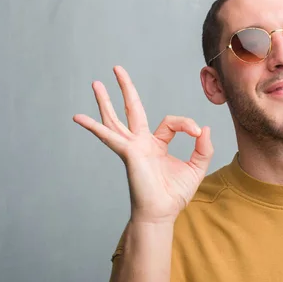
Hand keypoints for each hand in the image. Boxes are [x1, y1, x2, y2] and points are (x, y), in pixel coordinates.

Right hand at [73, 66, 212, 222]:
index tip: (197, 134)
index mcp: (156, 144)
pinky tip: (78, 117)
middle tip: (117, 68)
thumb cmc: (175, 194)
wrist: (162, 213)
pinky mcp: (128, 153)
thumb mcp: (196, 167)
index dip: (186, 124)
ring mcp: (131, 147)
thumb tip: (204, 128)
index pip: (170, 122)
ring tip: (96, 82)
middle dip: (125, 89)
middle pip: (131, 109)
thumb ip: (203, 148)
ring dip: (105, 101)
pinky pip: (109, 136)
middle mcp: (141, 143)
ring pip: (116, 118)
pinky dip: (94, 127)